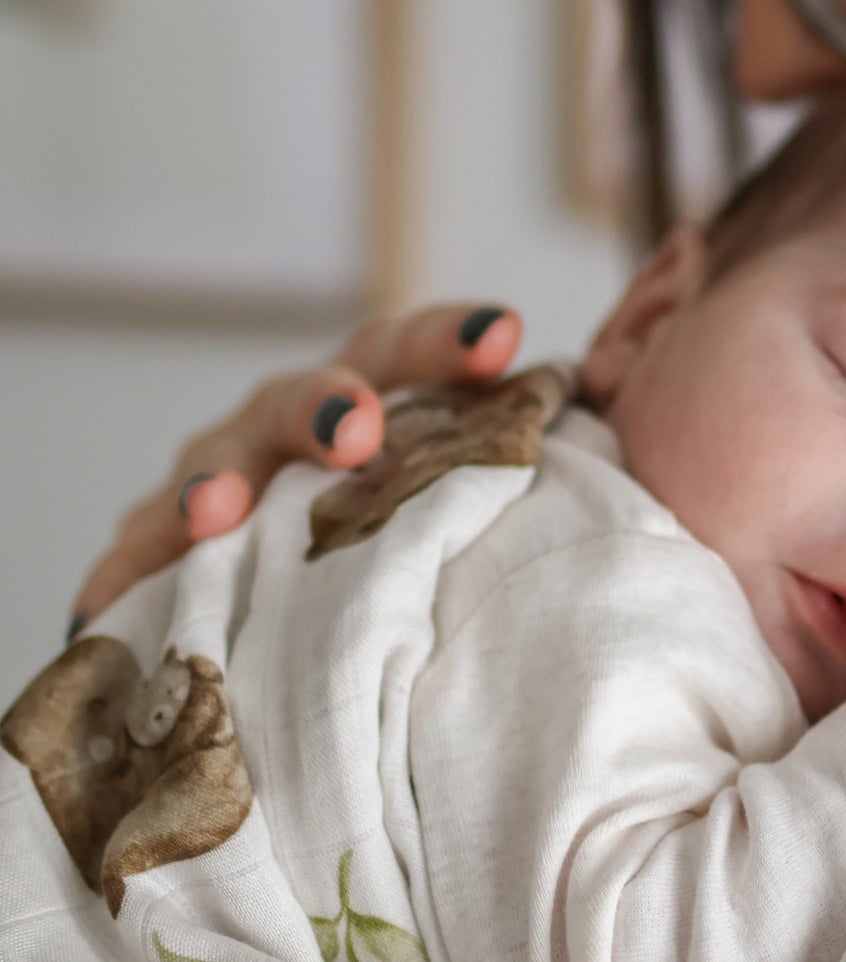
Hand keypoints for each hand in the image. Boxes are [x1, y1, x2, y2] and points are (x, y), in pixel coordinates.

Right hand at [68, 303, 521, 632]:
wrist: (317, 623)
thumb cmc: (420, 543)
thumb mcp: (473, 495)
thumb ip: (540, 457)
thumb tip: (624, 404)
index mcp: (380, 401)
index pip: (414, 352)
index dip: (450, 339)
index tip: (505, 337)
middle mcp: (296, 428)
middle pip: (309, 393)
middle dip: (328, 402)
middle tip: (356, 431)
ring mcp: (225, 480)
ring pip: (217, 462)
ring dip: (218, 480)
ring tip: (219, 510)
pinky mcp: (162, 551)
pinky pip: (140, 554)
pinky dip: (128, 568)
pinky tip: (105, 597)